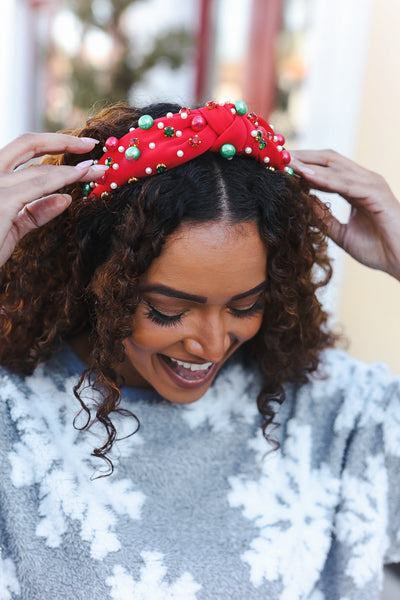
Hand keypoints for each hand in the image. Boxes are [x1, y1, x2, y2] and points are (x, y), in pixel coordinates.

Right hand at [0, 132, 107, 266]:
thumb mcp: (12, 228)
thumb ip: (36, 212)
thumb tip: (65, 198)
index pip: (22, 151)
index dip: (52, 145)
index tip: (80, 148)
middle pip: (27, 143)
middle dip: (63, 141)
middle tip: (92, 144)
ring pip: (38, 168)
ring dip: (72, 169)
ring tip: (97, 170)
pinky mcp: (1, 200)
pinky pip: (38, 186)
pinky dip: (61, 180)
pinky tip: (78, 179)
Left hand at [290, 149, 399, 280]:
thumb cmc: (379, 250)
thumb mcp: (341, 233)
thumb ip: (324, 218)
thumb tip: (303, 204)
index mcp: (357, 187)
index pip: (326, 168)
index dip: (303, 165)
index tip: (279, 165)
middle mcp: (365, 181)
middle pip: (329, 159)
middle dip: (303, 156)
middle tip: (277, 156)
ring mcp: (372, 185)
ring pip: (335, 167)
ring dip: (309, 164)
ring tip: (286, 162)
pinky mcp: (376, 195)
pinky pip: (345, 183)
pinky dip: (324, 178)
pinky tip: (305, 175)